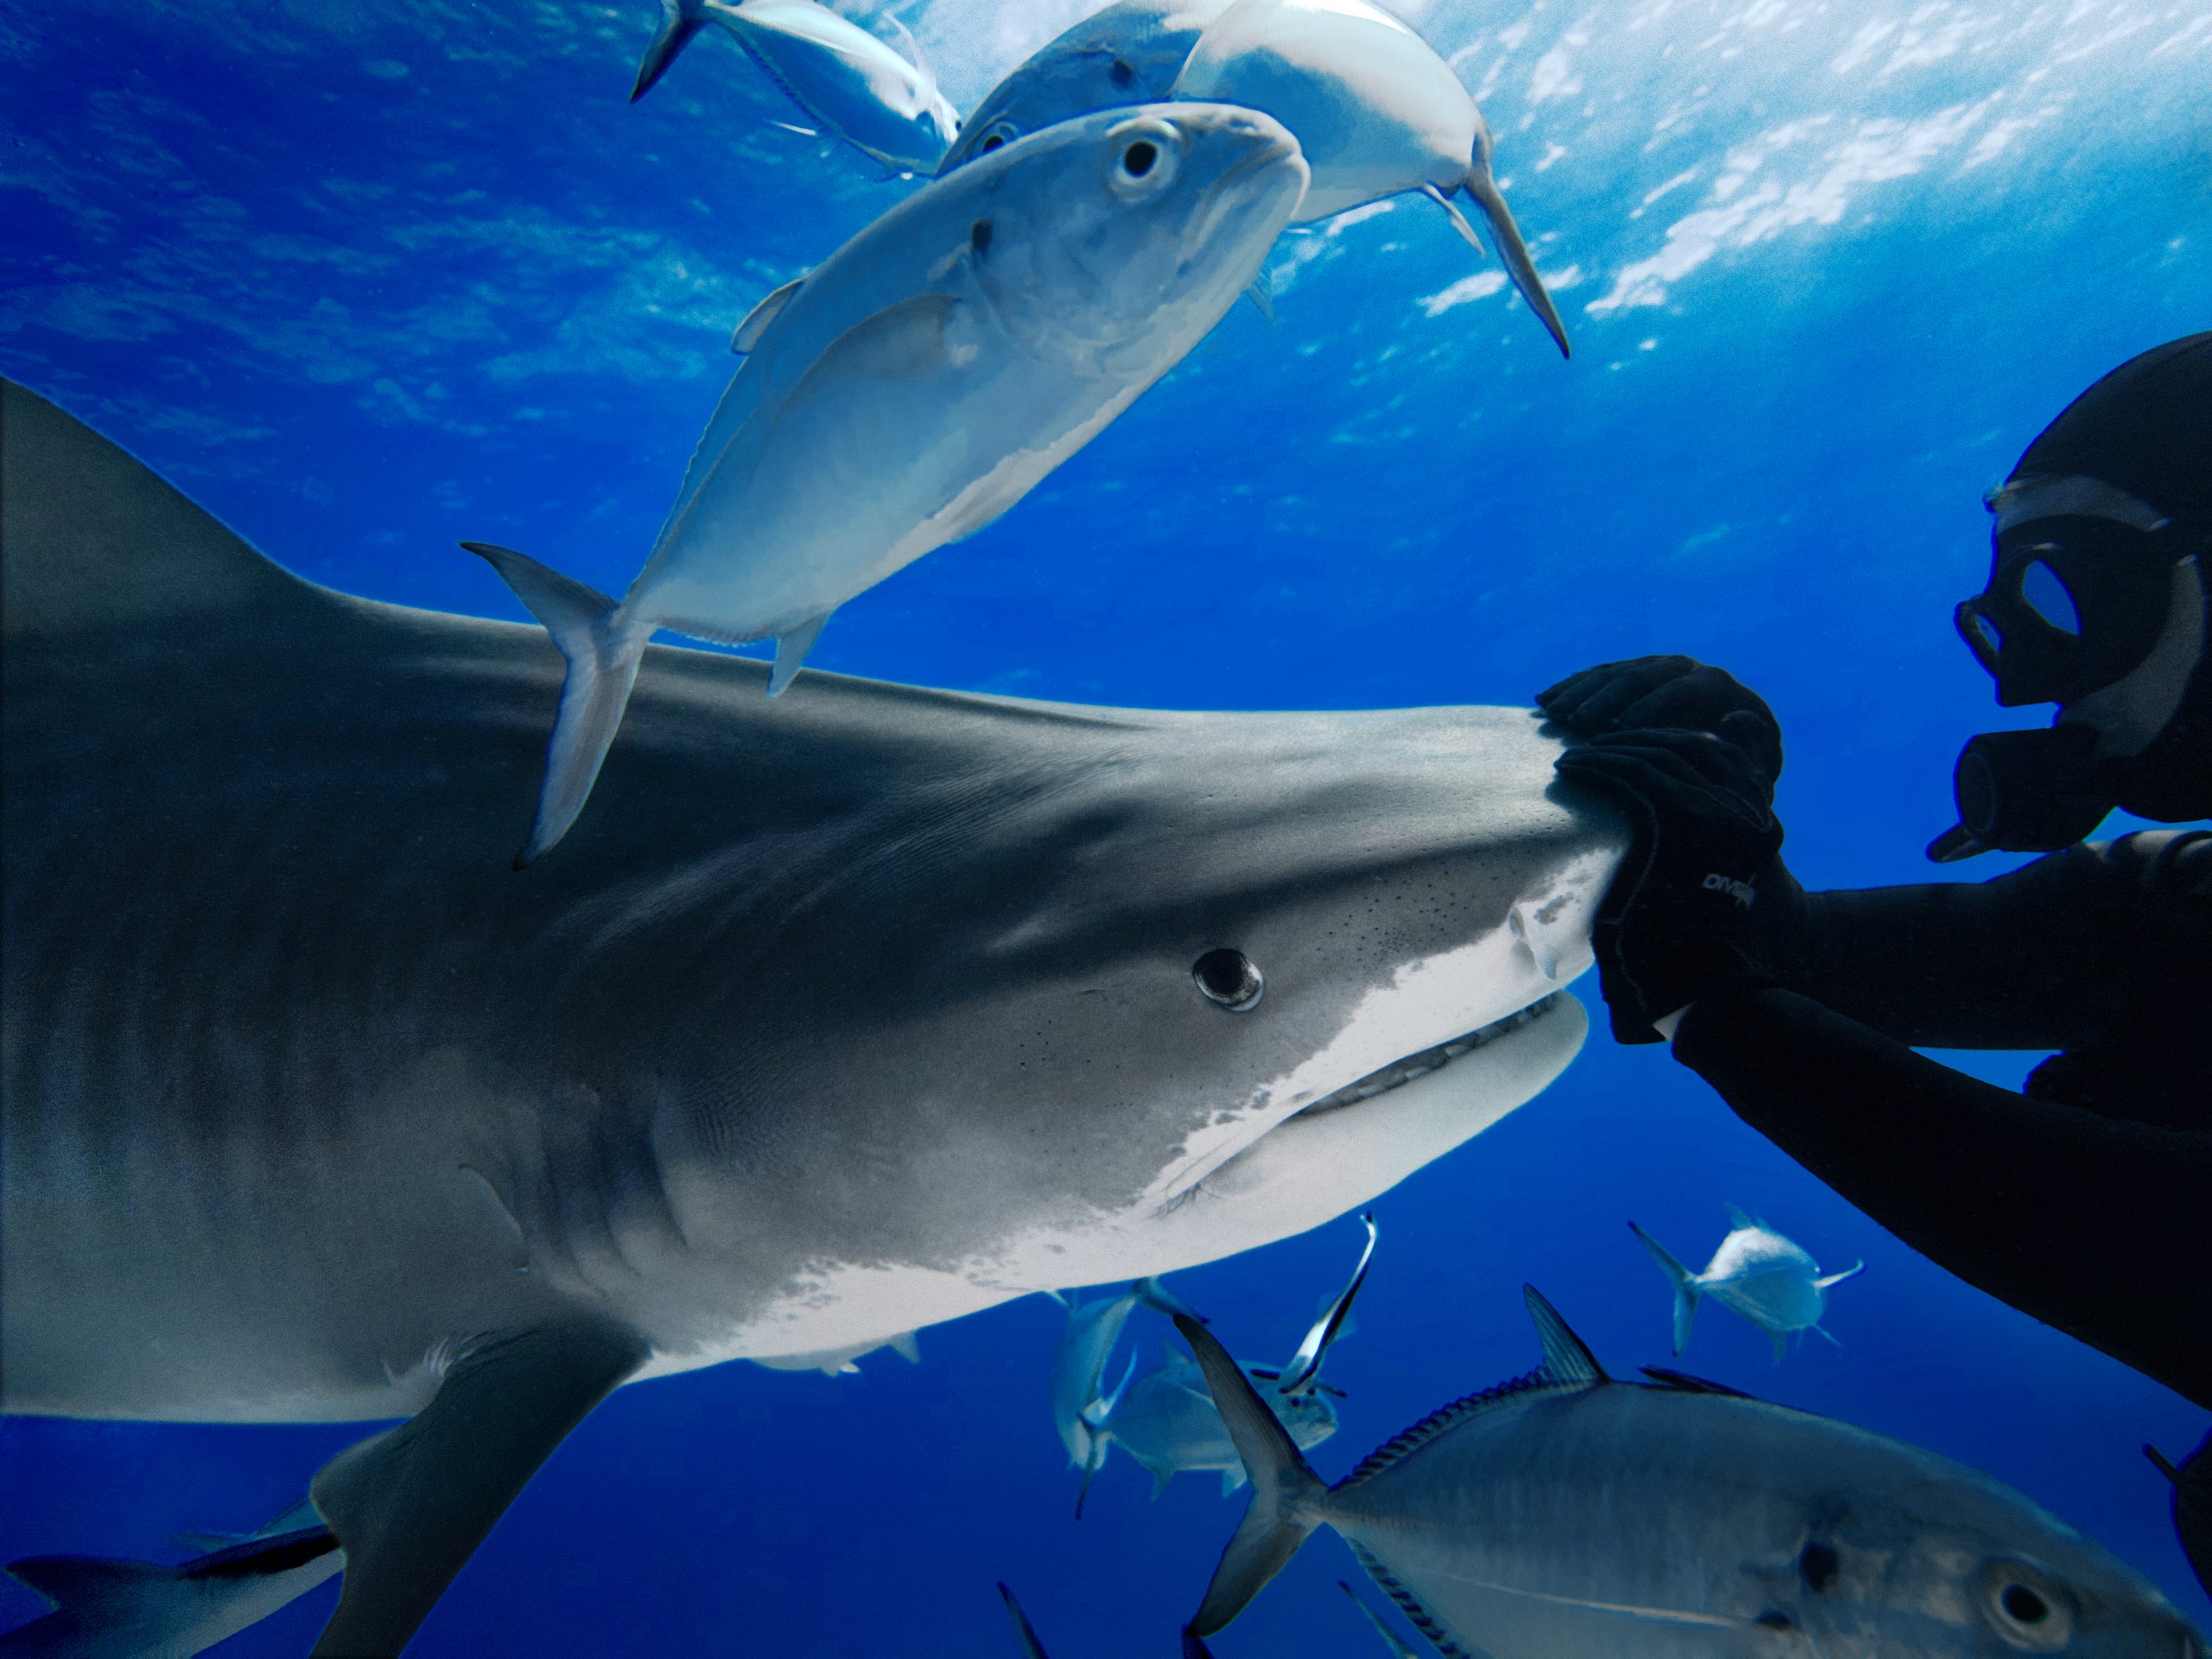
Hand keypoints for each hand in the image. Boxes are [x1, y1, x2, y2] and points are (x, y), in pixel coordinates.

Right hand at [1539, 657, 1782, 802]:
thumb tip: (1736, 718)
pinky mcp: (1629, 676)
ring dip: (1582, 692)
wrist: (1723, 759)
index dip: (1655, 706)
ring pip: (1615, 672)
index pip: (1684, 689)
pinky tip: (1546, 701)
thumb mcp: (1756, 765)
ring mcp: (1653, 669)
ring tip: (1555, 714)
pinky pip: (1597, 675)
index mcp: (1717, 687)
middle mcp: (1685, 669)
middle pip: (1642, 675)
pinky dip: (1571, 687)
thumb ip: (1752, 746)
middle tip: (1579, 722)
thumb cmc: (1740, 773)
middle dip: (1608, 698)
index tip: (1626, 728)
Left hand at [1553, 727, 1784, 1043]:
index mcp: (1757, 812)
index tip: (1631, 741)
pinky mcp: (1672, 823)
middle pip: (1681, 747)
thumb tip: (1697, 767)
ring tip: (1573, 754)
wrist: (1695, 975)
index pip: (1713, 750)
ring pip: (1652, 757)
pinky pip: (1629, 777)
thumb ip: (1717, 815)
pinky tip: (1571, 768)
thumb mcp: (1720, 865)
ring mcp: (1710, 812)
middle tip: (1594, 742)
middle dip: (1634, 739)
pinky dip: (1596, 766)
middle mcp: (1740, 806)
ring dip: (1607, 750)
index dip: (1668, 738)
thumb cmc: (1697, 927)